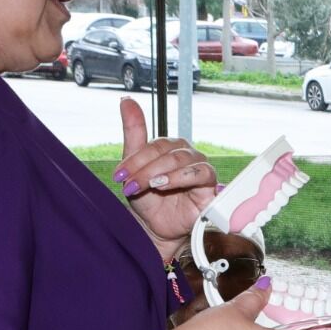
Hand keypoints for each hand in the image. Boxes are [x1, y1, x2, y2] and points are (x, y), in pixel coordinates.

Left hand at [114, 99, 218, 258]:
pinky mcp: (210, 188)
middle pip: (169, 152)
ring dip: (162, 173)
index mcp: (172, 148)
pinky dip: (182, 178)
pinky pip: (202, 175)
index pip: (156, 144)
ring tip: (148, 185)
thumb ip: (133, 133)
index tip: (120, 174)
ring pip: (185, 161)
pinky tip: (164, 186)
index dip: (136, 158)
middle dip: (146, 168)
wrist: (155, 228)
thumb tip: (126, 101)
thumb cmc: (148, 199)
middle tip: (130, 184)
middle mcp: (188, 156)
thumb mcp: (134, 167)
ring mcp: (201, 171)